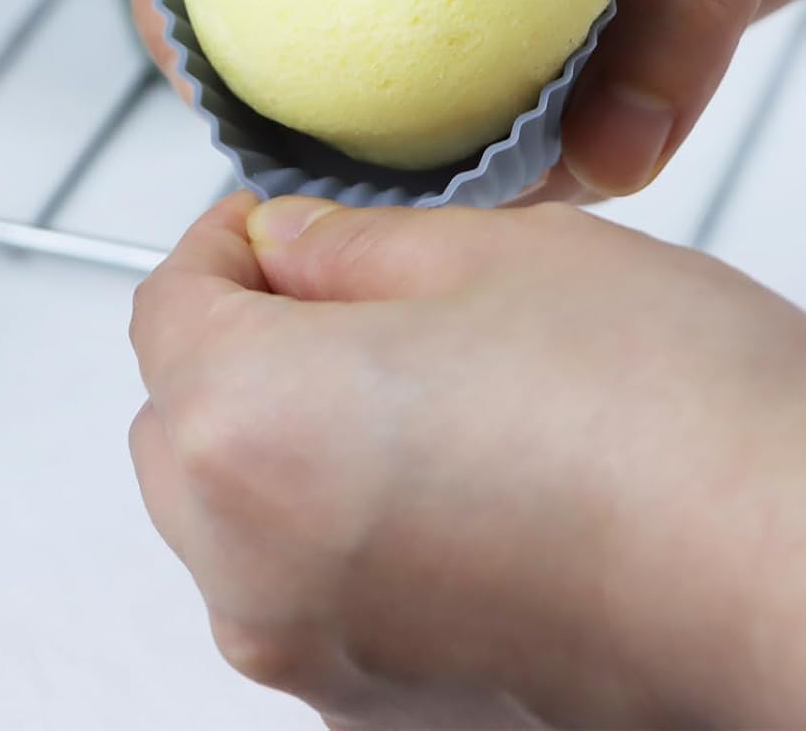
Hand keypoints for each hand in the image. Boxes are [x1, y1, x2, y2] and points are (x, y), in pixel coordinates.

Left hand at [129, 192, 805, 726]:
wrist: (801, 582)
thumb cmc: (665, 418)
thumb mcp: (486, 255)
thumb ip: (347, 247)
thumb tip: (288, 247)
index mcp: (244, 427)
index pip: (167, 305)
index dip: (222, 243)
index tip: (277, 226)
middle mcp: (249, 564)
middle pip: (181, 417)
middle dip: (241, 341)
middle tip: (342, 295)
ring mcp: (314, 654)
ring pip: (234, 513)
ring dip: (285, 438)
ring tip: (412, 392)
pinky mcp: (383, 711)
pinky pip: (307, 592)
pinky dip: (338, 529)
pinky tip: (451, 485)